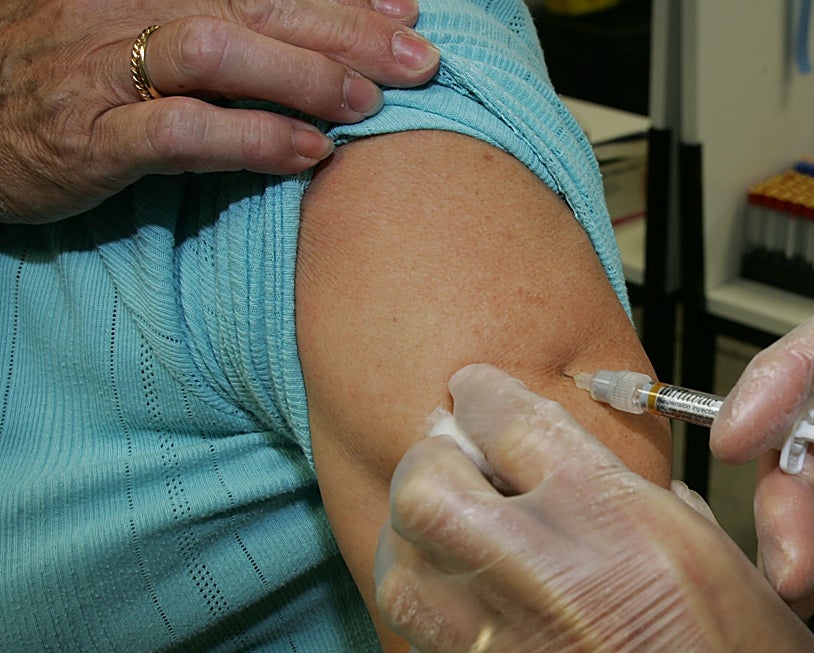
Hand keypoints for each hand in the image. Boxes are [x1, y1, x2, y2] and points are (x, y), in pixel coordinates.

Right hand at [0, 0, 439, 222]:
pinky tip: (308, 153)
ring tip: (369, 104)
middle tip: (420, 60)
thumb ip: (218, 28)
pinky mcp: (92, 138)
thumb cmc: (71, 82)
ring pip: (218, 52)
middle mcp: (129, 10)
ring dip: (303, 76)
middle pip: (256, 5)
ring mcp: (106, 72)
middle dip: (347, 30)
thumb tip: (315, 41)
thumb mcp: (137, 34)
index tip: (407, 8)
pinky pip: (181, 131)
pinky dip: (252, 138)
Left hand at [376, 364, 813, 652]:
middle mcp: (545, 579)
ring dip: (419, 547)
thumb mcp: (715, 556)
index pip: (508, 420)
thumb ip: (626, 499)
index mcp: (614, 518)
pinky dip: (437, 639)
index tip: (471, 397)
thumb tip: (558, 470)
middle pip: (425, 486)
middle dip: (429, 462)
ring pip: (400, 573)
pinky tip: (475, 636)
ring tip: (451, 548)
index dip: (480, 397)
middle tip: (447, 464)